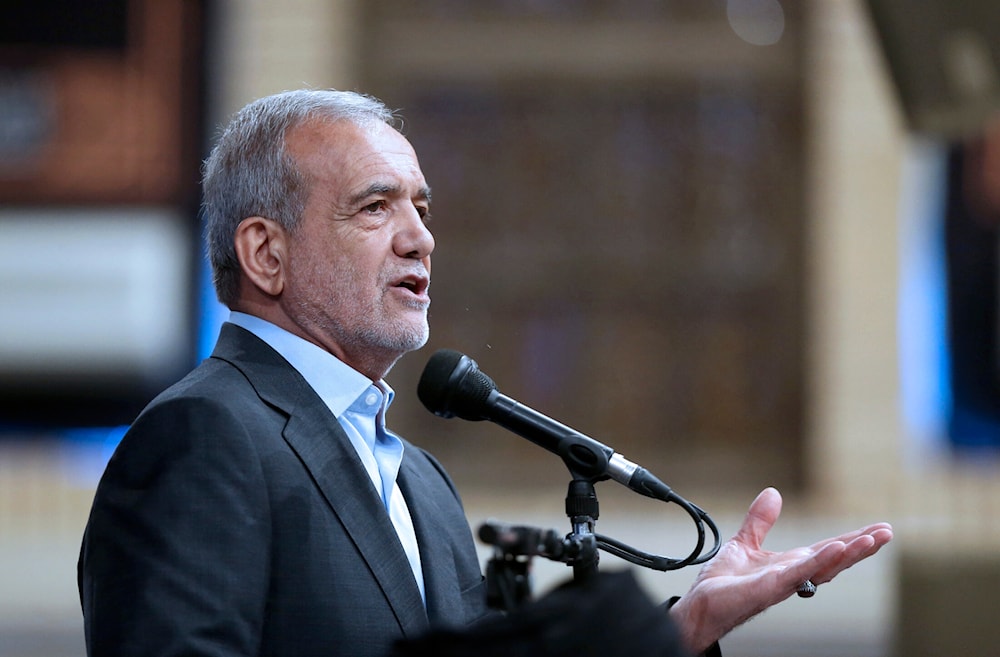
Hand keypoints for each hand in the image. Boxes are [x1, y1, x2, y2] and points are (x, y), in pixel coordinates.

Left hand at [668, 487, 892, 653]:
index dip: (852, 539)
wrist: (702, 603)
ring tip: (873, 539)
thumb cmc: (724, 583)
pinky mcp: (771, 587)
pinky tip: (837, 549)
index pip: (828, 549)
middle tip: (888, 532)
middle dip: (862, 547)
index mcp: (791, 564)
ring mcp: (786, 583)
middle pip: (835, 560)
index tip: (878, 528)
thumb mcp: (744, 542)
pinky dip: (820, 561)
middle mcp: (794, 574)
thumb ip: (760, 521)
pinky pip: (800, 574)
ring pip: (825, 567)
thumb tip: (772, 493)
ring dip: (850, 554)